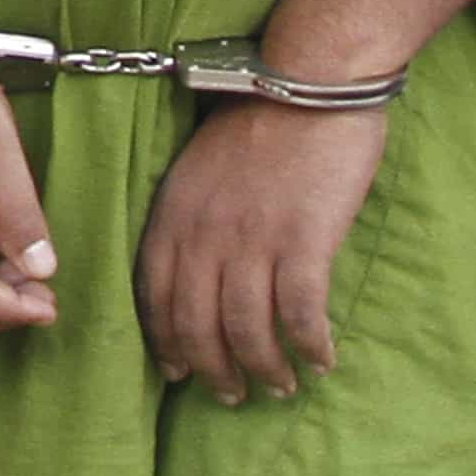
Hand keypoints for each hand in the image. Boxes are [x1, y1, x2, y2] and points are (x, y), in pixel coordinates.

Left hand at [136, 98, 391, 402]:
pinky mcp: (303, 241)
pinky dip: (309, 346)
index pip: (154, 296)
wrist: (310, 79)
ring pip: (247, 330)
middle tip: (230, 395)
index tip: (178, 371)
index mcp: (174, 215)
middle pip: (197, 325)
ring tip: (279, 387)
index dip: (165, 341)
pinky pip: (301, 314)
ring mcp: (253, 240)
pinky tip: (321, 361)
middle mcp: (204, 234)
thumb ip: (194, 217)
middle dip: (213, 370)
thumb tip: (202, 267)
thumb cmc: (261, 119)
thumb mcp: (201, 168)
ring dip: (263, 369)